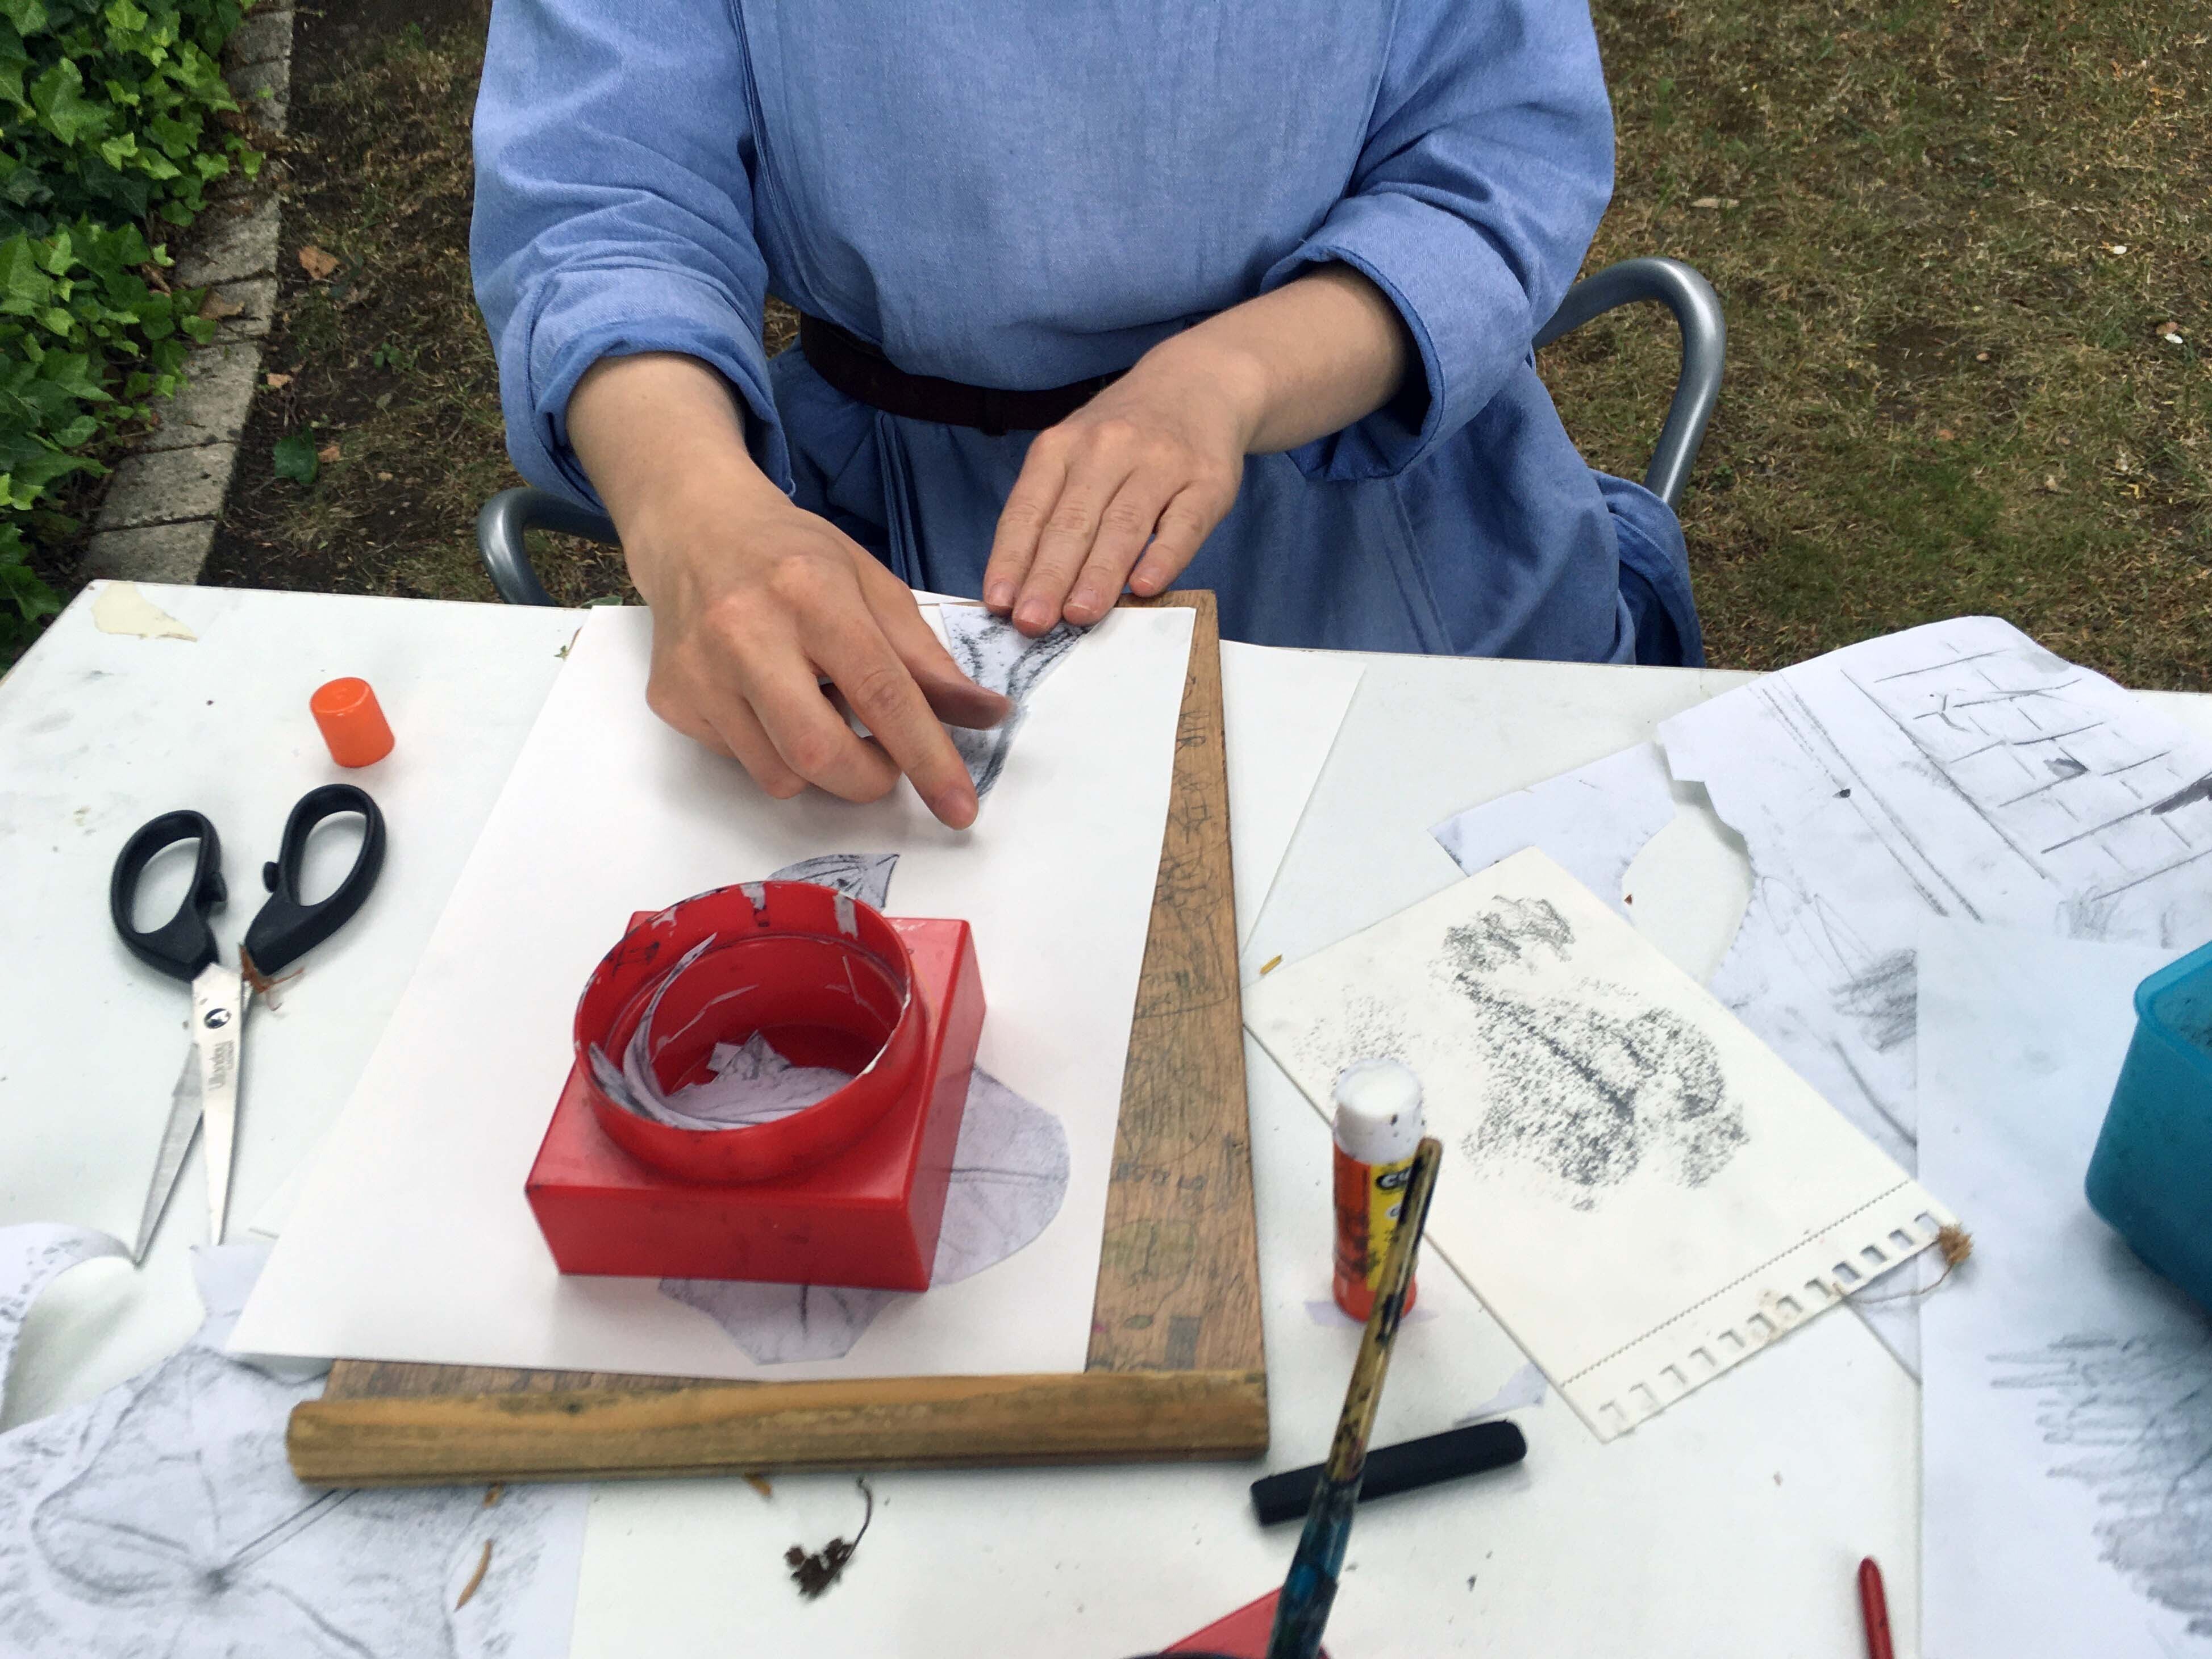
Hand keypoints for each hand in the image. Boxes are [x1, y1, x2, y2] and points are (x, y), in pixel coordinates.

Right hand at [628, 473, 1013, 827]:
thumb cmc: (794, 557)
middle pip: (819, 753)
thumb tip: (988, 716)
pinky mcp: (673, 699)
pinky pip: (742, 762)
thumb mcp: (872, 585)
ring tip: (820, 709)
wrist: (693, 527)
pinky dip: (775, 750)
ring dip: (822, 767)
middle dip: (870, 779)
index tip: (960, 807)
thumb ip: (927, 658)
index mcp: (810, 592)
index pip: (880, 692)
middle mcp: (745, 632)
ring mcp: (700, 670)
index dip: (927, 757)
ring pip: (780, 775)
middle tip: (886, 761)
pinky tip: (772, 701)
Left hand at [982, 335, 1261, 634]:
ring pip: (1123, 525)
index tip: (1000, 603)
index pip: (1028, 509)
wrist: (1199, 384)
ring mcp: (1160, 463)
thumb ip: (1052, 510)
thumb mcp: (1076, 453)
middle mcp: (1107, 449)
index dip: (1011, 558)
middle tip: (1032, 622)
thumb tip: (1024, 587)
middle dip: (1048, 577)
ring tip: (1079, 615)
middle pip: (1072, 522)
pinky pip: (1183, 524)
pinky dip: (1163, 556)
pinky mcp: (1207, 481)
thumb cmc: (1125, 437)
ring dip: (1098, 574)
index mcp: (1062, 447)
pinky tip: (1145, 586)